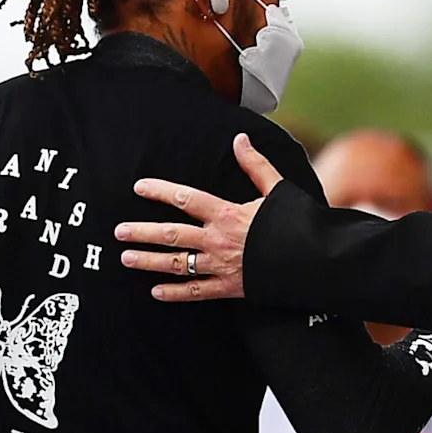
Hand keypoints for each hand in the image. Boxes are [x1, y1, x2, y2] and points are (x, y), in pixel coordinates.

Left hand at [117, 134, 285, 302]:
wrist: (312, 261)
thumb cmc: (296, 224)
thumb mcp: (277, 189)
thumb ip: (255, 165)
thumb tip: (240, 139)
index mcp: (227, 214)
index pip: (186, 199)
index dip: (161, 191)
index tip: (140, 187)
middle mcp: (218, 240)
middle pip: (172, 235)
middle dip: (143, 233)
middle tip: (119, 232)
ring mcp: (221, 266)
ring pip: (177, 265)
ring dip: (149, 262)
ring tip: (127, 258)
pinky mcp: (229, 288)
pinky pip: (197, 292)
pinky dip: (176, 293)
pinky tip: (156, 292)